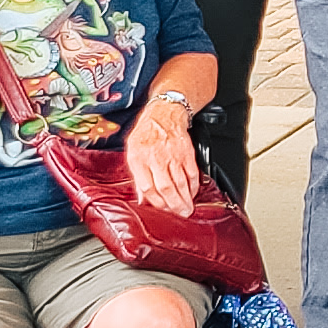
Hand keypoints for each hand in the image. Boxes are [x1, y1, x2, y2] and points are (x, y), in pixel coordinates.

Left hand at [123, 98, 201, 212]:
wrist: (164, 113)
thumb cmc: (146, 133)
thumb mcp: (133, 152)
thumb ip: (137, 176)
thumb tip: (142, 198)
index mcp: (139, 159)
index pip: (147, 187)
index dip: (156, 202)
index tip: (162, 210)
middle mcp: (156, 157)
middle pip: (166, 187)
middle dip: (174, 205)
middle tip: (180, 214)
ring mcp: (173, 155)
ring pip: (180, 182)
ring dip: (185, 198)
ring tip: (188, 209)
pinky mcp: (187, 153)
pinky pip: (192, 173)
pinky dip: (194, 185)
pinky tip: (192, 192)